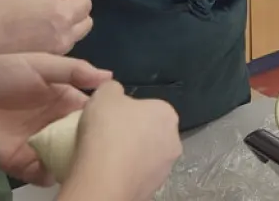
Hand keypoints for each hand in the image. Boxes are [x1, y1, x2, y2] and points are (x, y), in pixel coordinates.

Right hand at [0, 0, 93, 55]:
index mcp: (63, 15)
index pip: (86, 3)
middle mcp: (66, 37)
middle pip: (86, 22)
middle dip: (78, 10)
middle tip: (61, 1)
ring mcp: (58, 53)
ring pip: (75, 36)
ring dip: (70, 24)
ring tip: (49, 17)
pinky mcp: (46, 62)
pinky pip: (62, 47)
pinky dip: (58, 37)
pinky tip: (40, 32)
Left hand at [0, 54, 112, 185]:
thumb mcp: (39, 64)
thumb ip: (72, 70)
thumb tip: (109, 77)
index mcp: (65, 100)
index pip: (94, 112)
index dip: (107, 117)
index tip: (121, 123)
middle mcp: (57, 125)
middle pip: (85, 138)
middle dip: (97, 144)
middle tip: (107, 148)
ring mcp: (42, 146)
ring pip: (69, 159)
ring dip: (78, 162)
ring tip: (88, 163)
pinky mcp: (23, 164)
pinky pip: (44, 174)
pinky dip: (53, 175)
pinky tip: (58, 169)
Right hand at [68, 81, 182, 197]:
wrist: (104, 179)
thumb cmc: (108, 129)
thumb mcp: (104, 93)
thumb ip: (113, 89)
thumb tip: (116, 93)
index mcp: (167, 114)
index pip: (149, 108)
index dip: (128, 113)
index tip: (111, 119)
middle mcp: (174, 141)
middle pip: (150, 133)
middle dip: (133, 134)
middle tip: (108, 137)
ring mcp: (166, 168)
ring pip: (146, 157)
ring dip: (131, 156)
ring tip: (105, 158)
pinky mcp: (154, 189)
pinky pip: (138, 176)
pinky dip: (126, 175)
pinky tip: (108, 174)